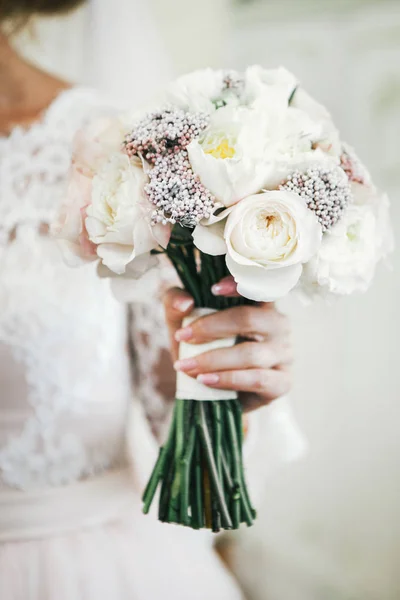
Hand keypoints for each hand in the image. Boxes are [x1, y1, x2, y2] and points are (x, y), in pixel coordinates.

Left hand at [164, 276, 292, 411]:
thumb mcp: (183, 323)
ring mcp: (284, 354)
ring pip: (251, 354)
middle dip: (211, 328)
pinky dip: (228, 379)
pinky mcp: (282, 383)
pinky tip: (205, 380)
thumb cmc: (202, 348)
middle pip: (249, 319)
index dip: (240, 284)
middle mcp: (278, 325)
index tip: (212, 289)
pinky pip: (257, 379)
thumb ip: (176, 303)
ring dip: (213, 360)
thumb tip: (185, 302)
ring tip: (185, 366)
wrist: (213, 392)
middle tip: (181, 336)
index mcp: (260, 304)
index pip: (258, 285)